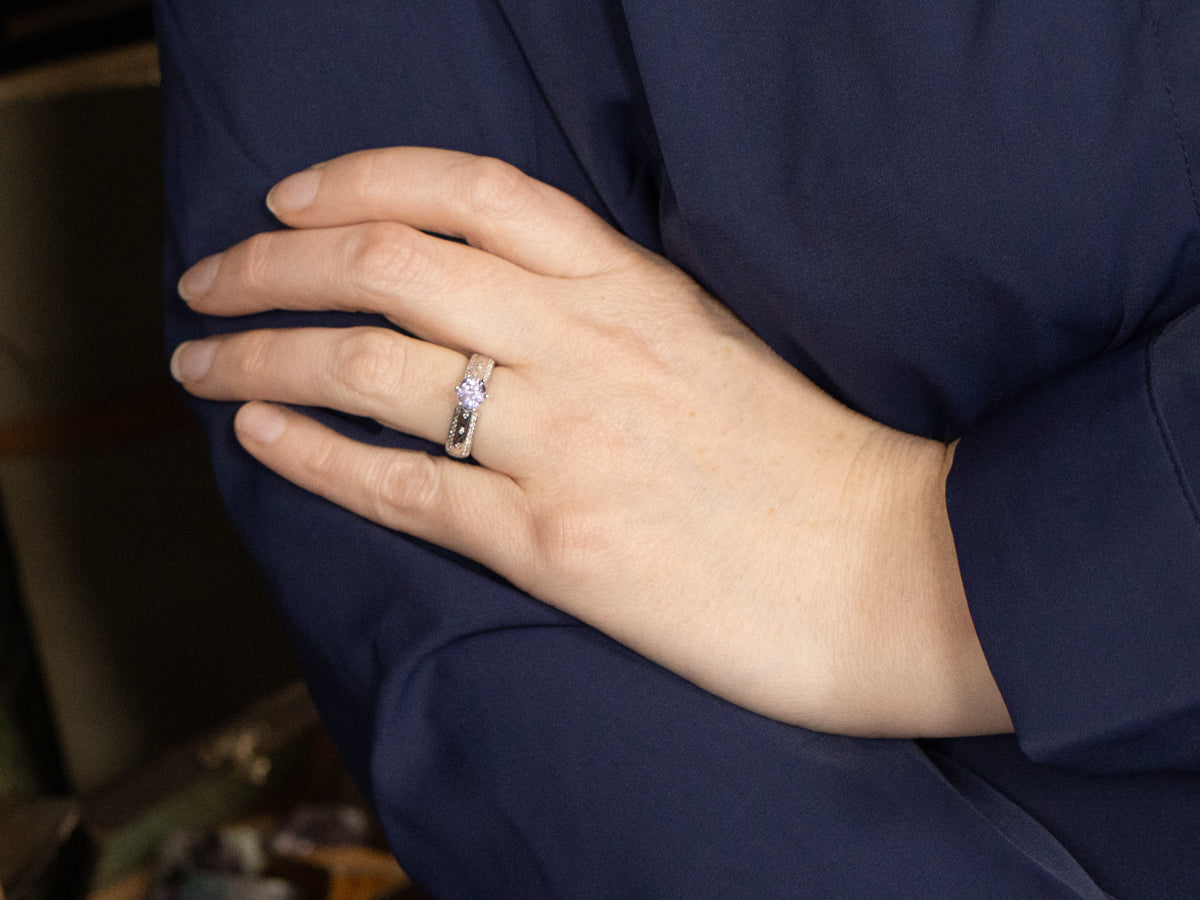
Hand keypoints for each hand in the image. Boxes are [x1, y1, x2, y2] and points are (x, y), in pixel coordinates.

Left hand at [171, 147, 1010, 736]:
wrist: (888, 570)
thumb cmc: (805, 463)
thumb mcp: (708, 343)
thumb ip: (607, 312)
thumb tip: (496, 304)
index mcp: (631, 284)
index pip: (470, 188)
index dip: (360, 179)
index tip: (290, 199)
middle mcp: (588, 342)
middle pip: (391, 262)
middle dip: (273, 261)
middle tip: (210, 276)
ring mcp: (566, 440)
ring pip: (373, 364)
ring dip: (263, 350)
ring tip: (200, 357)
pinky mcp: (553, 542)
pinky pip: (398, 483)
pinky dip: (310, 453)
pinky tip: (258, 434)